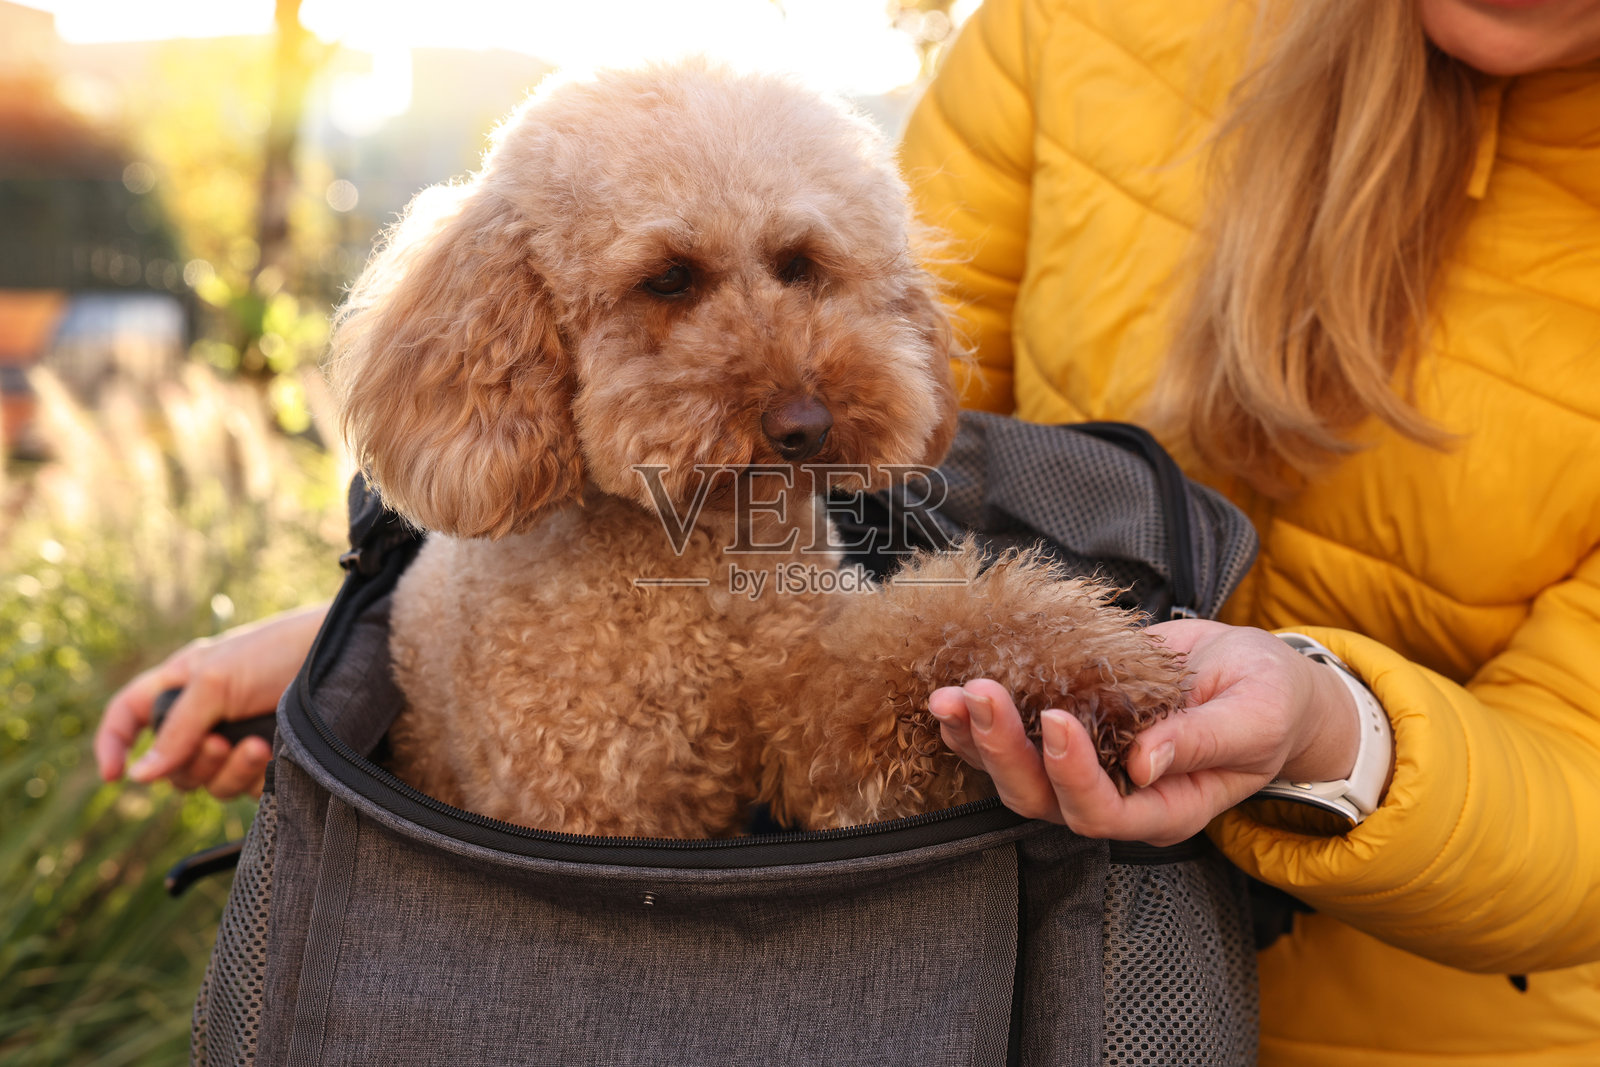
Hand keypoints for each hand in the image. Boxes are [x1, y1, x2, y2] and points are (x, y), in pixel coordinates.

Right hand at [95, 602, 329, 798]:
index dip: (114, 743)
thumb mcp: (217, 680)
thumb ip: (176, 728)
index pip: (129, 715)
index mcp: (182, 683)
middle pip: (171, 763)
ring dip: (227, 770)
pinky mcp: (269, 759)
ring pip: (208, 782)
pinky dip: (253, 778)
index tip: (116, 776)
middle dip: (193, 760)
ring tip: (257, 745)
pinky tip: (274, 755)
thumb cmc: (278, 652)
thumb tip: (139, 777)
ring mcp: (237, 739)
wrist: (345, 660)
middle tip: (220, 741)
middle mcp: (204, 714)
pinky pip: (244, 789)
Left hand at [926, 620, 1359, 845]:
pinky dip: (979, 717)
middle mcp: (1115, 795)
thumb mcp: (1254, 716)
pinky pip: (1012, 736)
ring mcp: (1086, 764)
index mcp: (1164, 808)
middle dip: (1002, 750)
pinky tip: (953, 691)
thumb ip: (1203, 741)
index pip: (1102, 813)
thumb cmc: (1270, 702)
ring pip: (1014, 773)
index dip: (1072, 774)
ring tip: (947, 696)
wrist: (1261, 677)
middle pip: (1040, 798)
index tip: (1055, 718)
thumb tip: (1144, 762)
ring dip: (975, 737)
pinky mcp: (1068, 727)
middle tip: (978, 696)